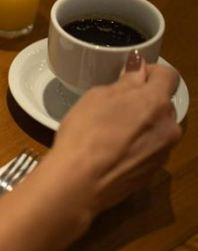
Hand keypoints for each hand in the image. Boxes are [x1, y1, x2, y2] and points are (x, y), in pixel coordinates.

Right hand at [48, 51, 181, 216]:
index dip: (151, 72)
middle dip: (144, 102)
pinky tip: (113, 153)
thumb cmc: (84, 133)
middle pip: (163, 104)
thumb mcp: (97, 97)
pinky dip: (137, 146)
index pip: (169, 75)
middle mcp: (169, 126)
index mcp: (156, 102)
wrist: (79, 182)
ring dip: (142, 125)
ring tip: (112, 134)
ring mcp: (164, 151)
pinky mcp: (154, 171)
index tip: (130, 78)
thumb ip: (125, 81)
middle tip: (114, 108)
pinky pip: (150, 149)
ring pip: (158, 128)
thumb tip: (138, 68)